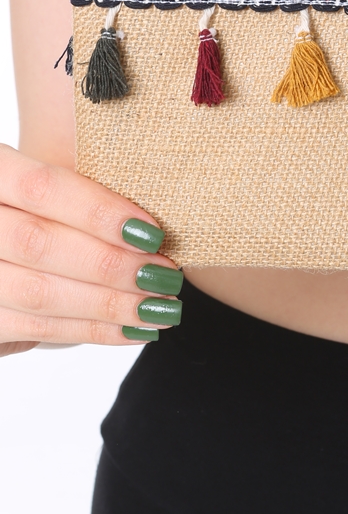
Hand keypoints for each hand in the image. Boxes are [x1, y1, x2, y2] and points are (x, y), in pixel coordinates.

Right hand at [0, 144, 181, 356]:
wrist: (8, 258)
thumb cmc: (41, 213)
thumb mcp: (53, 184)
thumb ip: (86, 191)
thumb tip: (150, 222)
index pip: (41, 186)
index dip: (98, 210)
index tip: (151, 232)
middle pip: (38, 243)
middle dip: (110, 263)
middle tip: (165, 275)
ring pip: (39, 292)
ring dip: (110, 303)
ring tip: (160, 306)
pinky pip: (36, 328)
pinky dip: (92, 330)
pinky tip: (133, 329)